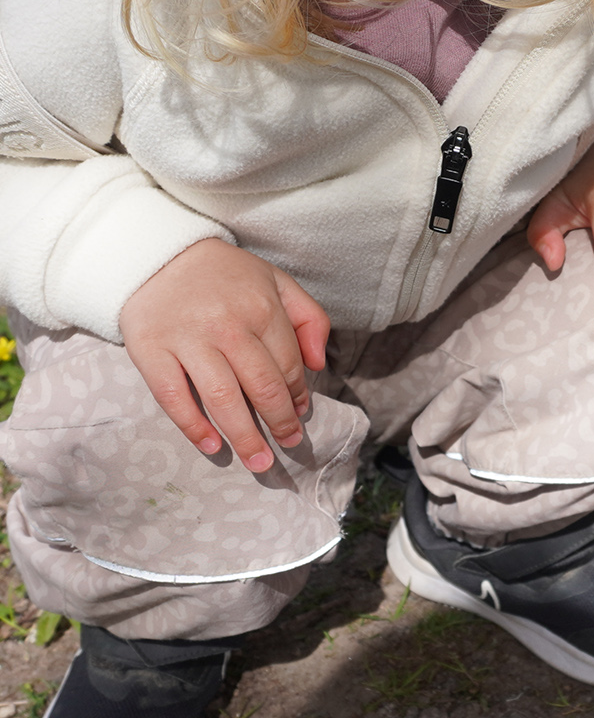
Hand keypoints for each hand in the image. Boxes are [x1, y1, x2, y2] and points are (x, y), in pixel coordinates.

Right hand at [118, 238, 330, 473]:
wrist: (157, 255)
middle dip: (280, 422)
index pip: (288, 365)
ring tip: (260, 462)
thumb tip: (318, 365)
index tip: (301, 413)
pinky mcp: (150, 351)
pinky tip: (212, 447)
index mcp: (262, 307)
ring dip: (245, 437)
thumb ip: (309, 318)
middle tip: (289, 445)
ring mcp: (187, 340)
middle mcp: (227, 325)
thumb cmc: (226, 276)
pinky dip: (193, 427)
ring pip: (222, 399)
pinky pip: (174, 397)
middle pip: (261, 387)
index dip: (298, 395)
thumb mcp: (277, 282)